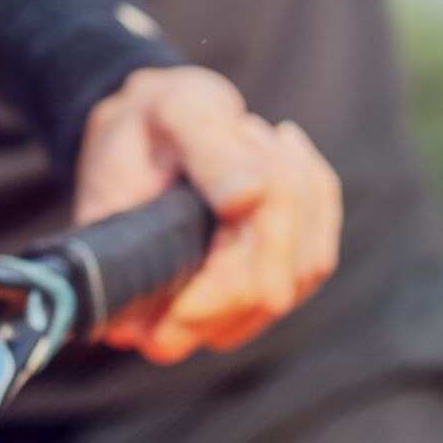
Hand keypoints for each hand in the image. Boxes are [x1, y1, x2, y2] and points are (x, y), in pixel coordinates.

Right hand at [72, 67, 341, 365]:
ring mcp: (223, 316)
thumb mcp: (168, 117)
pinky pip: (318, 257)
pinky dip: (315, 194)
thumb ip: (206, 153)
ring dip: (296, 192)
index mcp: (124, 296)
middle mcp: (171, 324)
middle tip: (245, 133)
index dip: (237, 249)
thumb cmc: (146, 124)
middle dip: (278, 205)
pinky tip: (283, 150)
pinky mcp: (262, 293)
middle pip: (267, 292)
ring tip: (251, 136)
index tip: (241, 170)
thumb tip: (252, 194)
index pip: (199, 312)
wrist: (151, 127)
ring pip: (302, 272)